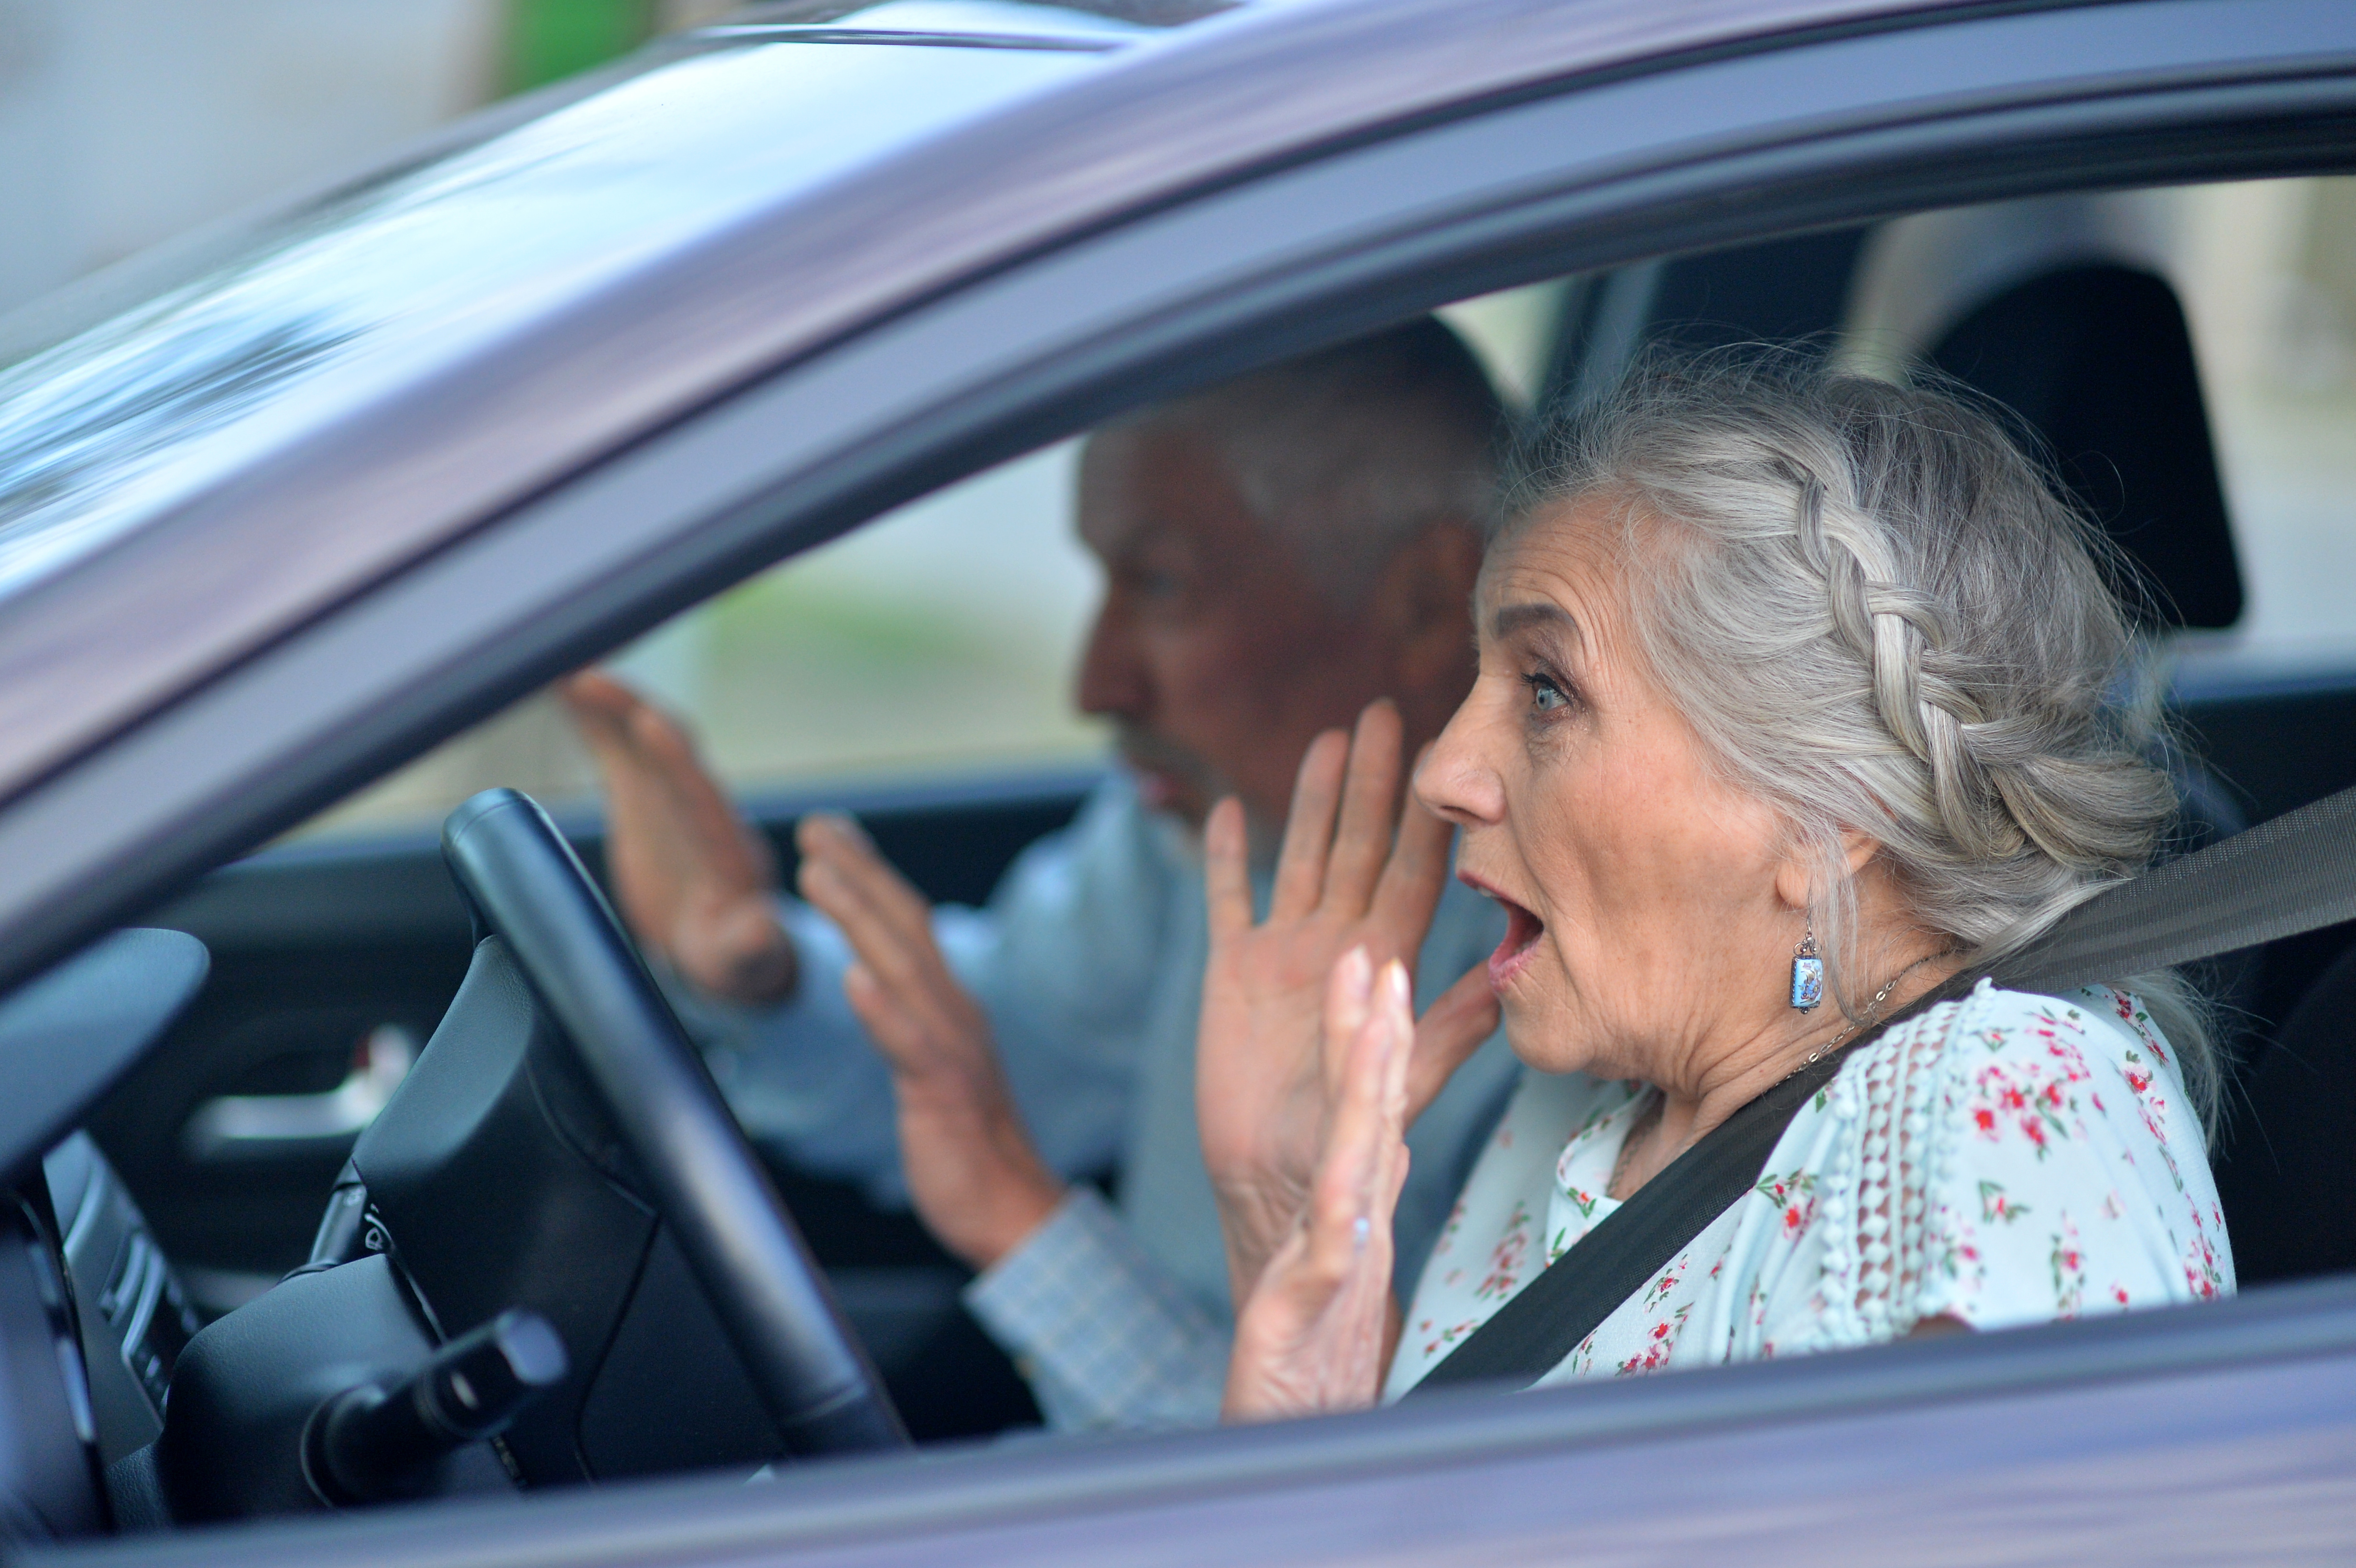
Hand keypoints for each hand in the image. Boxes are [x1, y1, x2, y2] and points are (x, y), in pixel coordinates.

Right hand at [560, 671, 797, 1003]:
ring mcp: (669, 795)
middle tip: (585, 677)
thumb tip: (761, 932)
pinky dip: (590, 715)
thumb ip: (751, 942)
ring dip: (604, 701)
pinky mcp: (642, 795)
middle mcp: (699, 807)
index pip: (700, 793)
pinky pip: (615, 745)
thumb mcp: (744, 954)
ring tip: (558, 666)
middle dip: (630, 711)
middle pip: (665, 748)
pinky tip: (556, 680)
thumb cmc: (738, 955)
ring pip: (637, 735)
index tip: (650, 723)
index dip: (674, 759)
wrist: (724, 945)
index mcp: (725, 845)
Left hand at [795, 814, 1062, 1269]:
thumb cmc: (967, 1149)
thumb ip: (906, 1025)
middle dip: (858, 872)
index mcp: (948, 1008)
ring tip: (817, 874)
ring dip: (859, 917)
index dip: (870, 876)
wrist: (1015, 1213)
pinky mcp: (945, 1092)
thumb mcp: (931, 1072)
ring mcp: (953, 1049)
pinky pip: (912, 1046)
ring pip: (903, 969)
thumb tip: (870, 979)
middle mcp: (954, 1014)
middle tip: (815, 826)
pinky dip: (883, 1010)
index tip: (833, 836)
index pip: (907, 927)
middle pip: (904, 928)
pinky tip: (853, 979)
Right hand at [1197, 700, 1498, 1308]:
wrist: (1277, 1182)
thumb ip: (1451, 1023)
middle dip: (1373, 782)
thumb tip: (1507, 972)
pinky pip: (1228, 901)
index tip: (1448, 756)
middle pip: (1358, 845)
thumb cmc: (1349, 1140)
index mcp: (1386, 964)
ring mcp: (1284, 953)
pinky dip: (1225, 859)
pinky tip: (1224, 812)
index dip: (1430, 817)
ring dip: (1311, 800)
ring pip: (1301, 856)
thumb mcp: (1408, 1078)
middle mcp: (1340, 945)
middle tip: (1385, 712)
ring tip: (1327, 739)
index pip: (1414, 873)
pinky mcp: (1232, 971)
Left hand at [1224, 951, 1414, 1421]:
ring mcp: (1339, 1259)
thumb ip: (1353, 1194)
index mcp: (1351, 1203)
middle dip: (1374, 1036)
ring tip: (1373, 1024)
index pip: (1366, 1107)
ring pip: (1359, 1161)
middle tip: (1380, 965)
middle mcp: (1353, 1221)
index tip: (1379, 971)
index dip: (1374, 1039)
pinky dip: (1343, 1209)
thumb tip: (1386, 1140)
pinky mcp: (1313, 1308)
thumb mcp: (1325, 1257)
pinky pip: (1331, 1253)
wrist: (1299, 1436)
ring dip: (1366, 1087)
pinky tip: (1351, 1177)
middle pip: (1369, 1115)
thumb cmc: (1305, 1355)